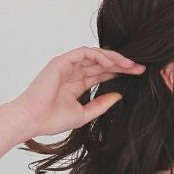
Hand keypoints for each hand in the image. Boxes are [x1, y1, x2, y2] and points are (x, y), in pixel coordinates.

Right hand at [7, 45, 145, 136]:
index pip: (103, 73)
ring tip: (130, 64)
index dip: (120, 72)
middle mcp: (73, 72)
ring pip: (95, 55)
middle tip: (140, 67)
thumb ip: (101, 105)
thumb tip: (118, 96)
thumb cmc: (52, 119)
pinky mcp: (61, 61)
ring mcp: (67, 65)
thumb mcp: (84, 114)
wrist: (32, 120)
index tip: (138, 75)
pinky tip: (113, 62)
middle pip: (102, 63)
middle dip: (122, 64)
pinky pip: (84, 53)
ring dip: (114, 58)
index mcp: (78, 83)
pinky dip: (99, 55)